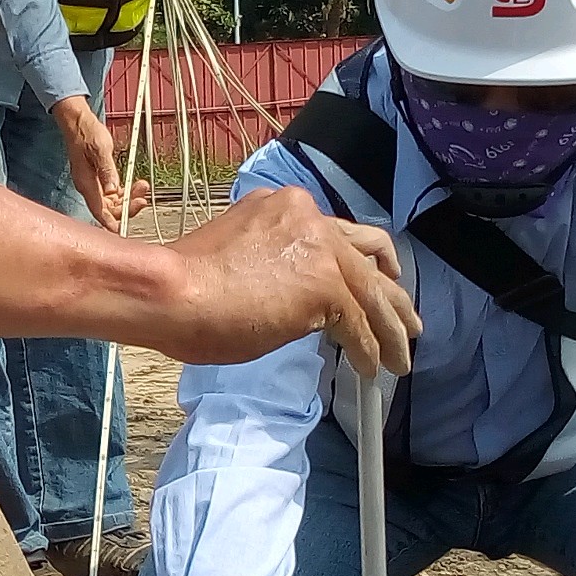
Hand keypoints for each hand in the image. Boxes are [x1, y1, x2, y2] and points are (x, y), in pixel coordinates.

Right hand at [53, 93, 152, 229]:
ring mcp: (93, 184)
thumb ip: (107, 170)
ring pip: (112, 203)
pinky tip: (134, 185)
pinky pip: (112, 194)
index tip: (122, 231)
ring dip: (128, 199)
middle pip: (108, 210)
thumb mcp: (100, 149)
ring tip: (142, 186)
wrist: (78, 122)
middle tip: (143, 199)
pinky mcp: (98, 179)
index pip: (99, 211)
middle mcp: (89, 188)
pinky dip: (124, 193)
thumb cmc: (87, 133)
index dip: (111, 223)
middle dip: (127, 208)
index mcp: (86, 183)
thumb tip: (113, 190)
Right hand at [160, 187, 417, 376]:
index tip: (369, 285)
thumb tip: (291, 293)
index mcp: (285, 206)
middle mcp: (309, 216)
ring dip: (391, 327)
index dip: (360, 264)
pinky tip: (370, 369)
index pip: (338, 234)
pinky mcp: (325, 286)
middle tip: (406, 320)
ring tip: (400, 356)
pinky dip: (368, 350)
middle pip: (370, 255)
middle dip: (391, 291)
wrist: (169, 292)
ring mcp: (320, 249)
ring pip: (374, 291)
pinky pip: (359, 325)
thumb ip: (273, 263)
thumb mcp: (236, 257)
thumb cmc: (183, 287)